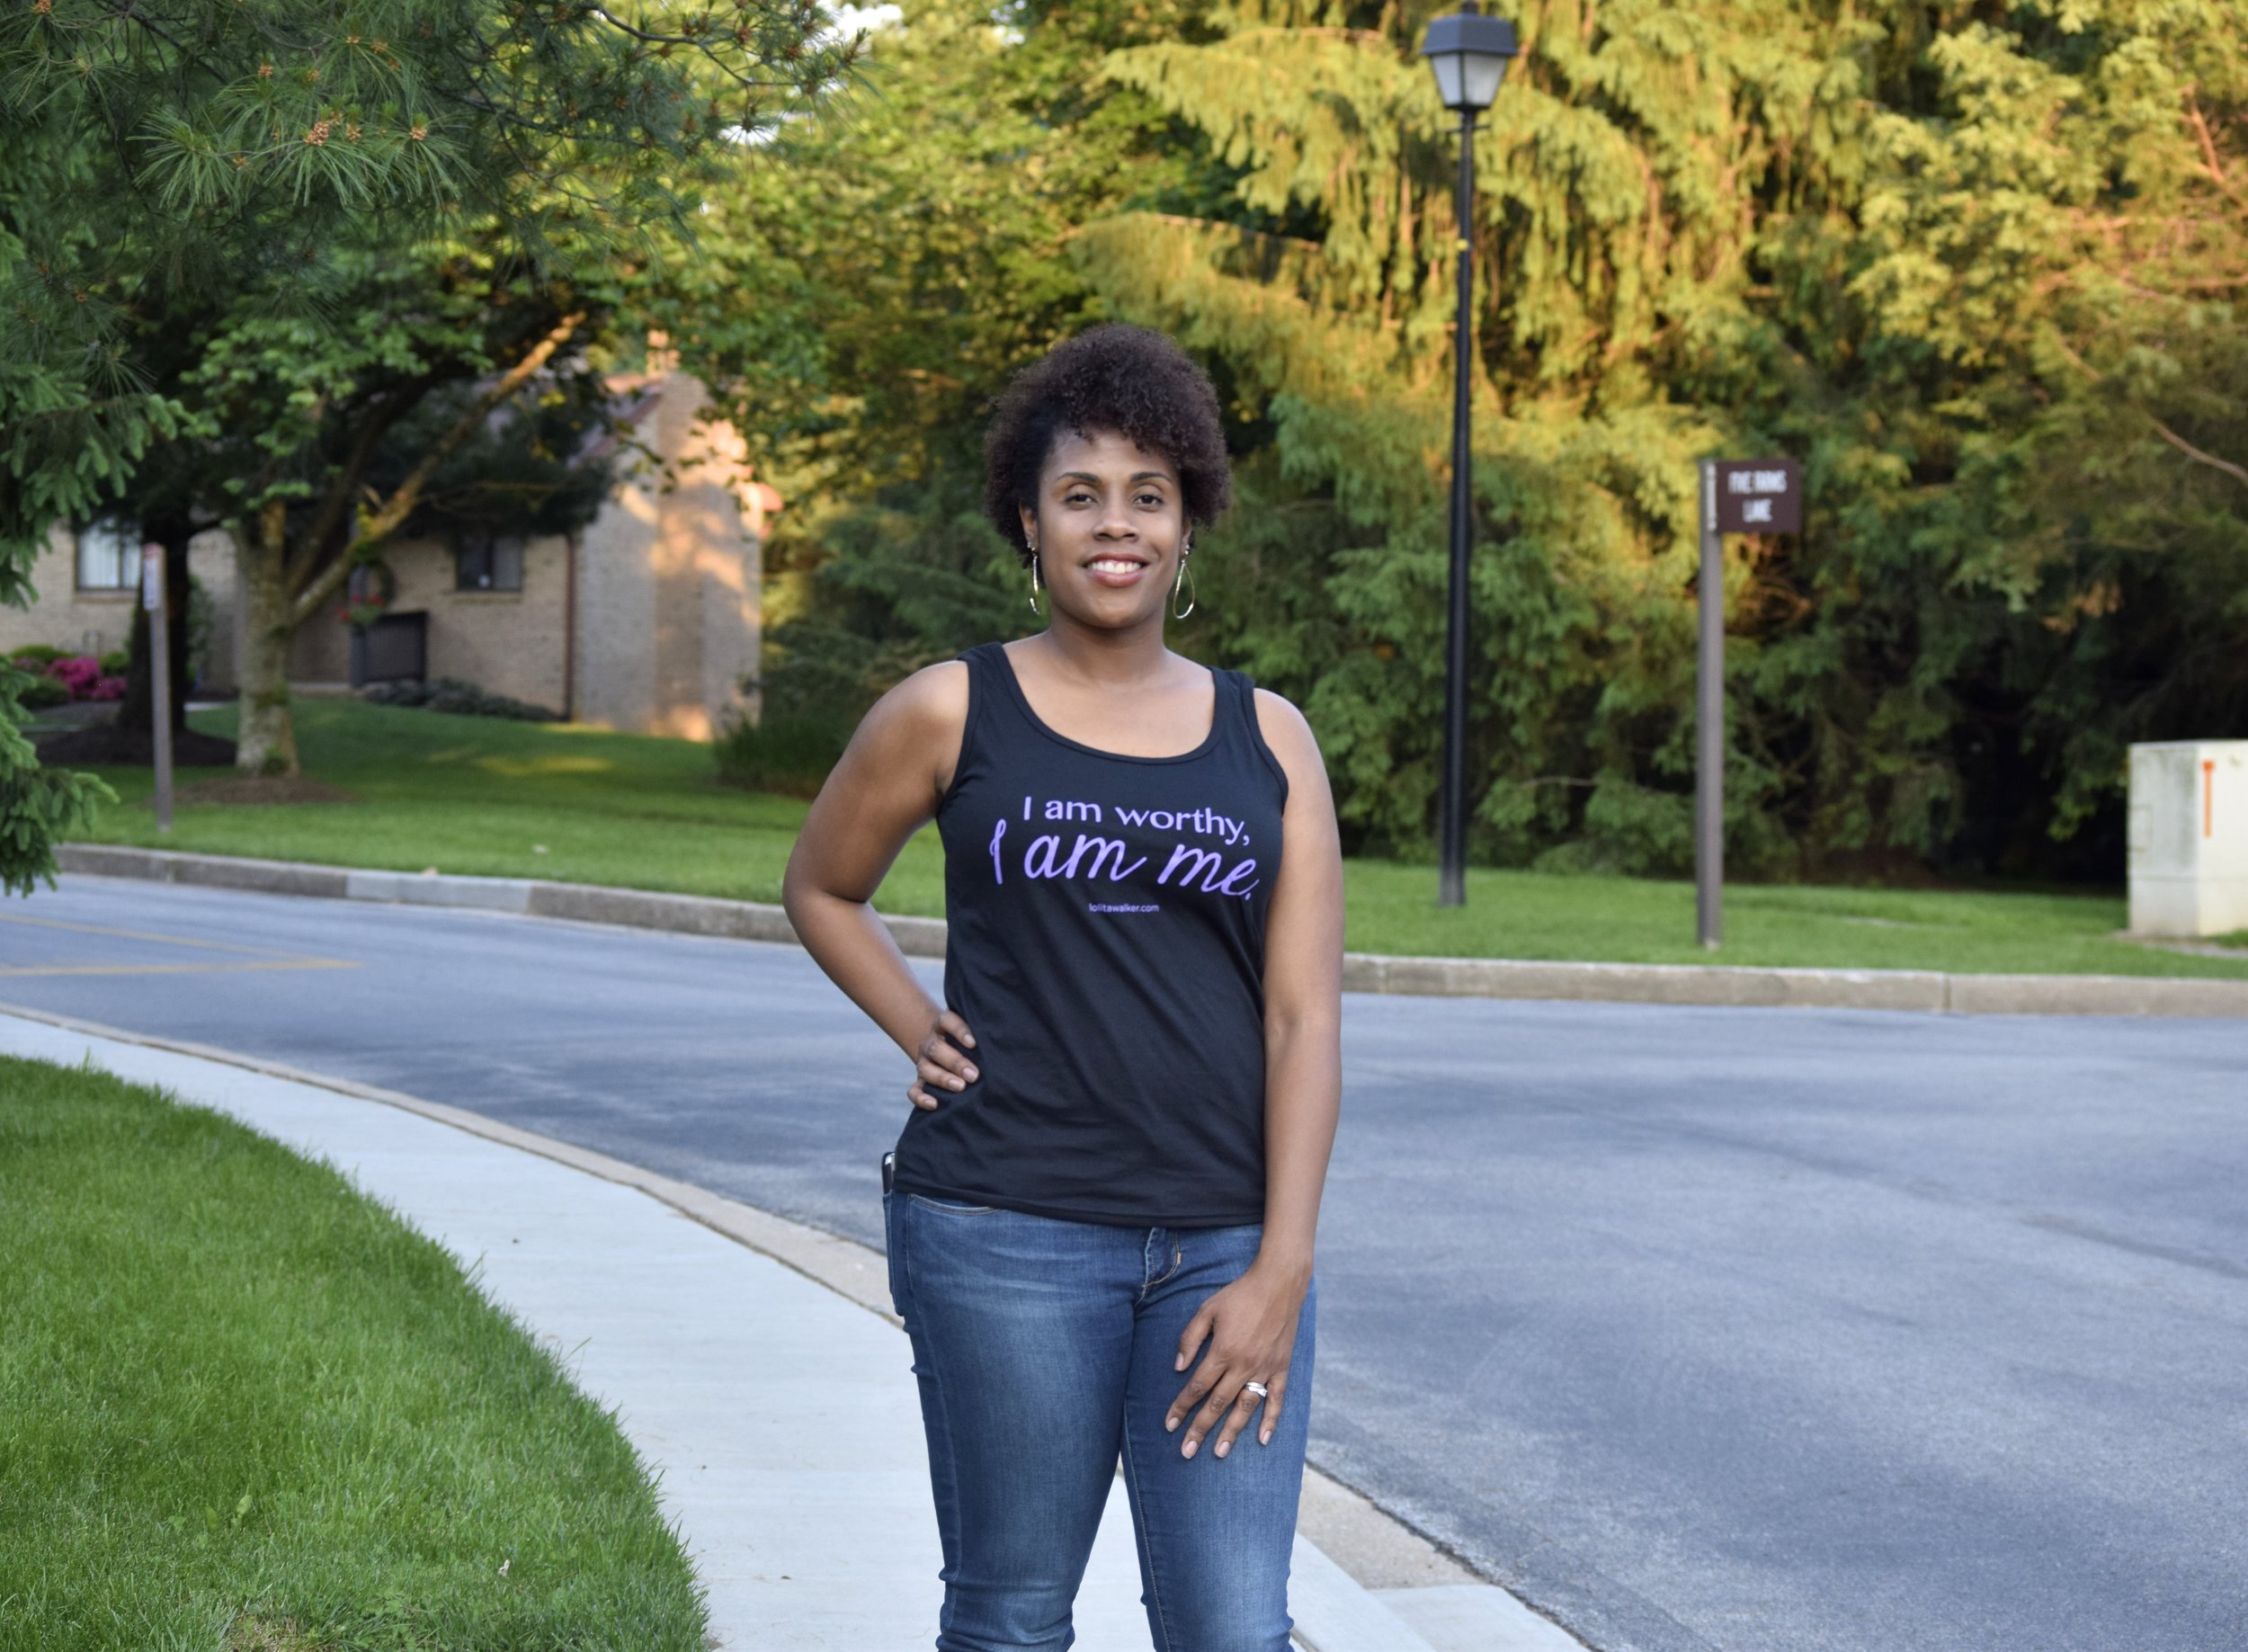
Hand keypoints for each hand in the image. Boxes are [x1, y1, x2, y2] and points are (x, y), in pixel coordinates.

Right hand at [906, 1008, 977, 1110]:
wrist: (951, 1052)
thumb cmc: (973, 1045)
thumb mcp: (977, 1037)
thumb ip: (985, 1038)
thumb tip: (1008, 1046)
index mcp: (943, 1027)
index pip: (946, 1021)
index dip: (958, 1030)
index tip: (974, 1043)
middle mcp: (931, 1043)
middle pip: (936, 1048)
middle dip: (955, 1062)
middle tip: (973, 1074)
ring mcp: (924, 1063)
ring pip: (925, 1068)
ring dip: (943, 1078)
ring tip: (961, 1087)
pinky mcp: (920, 1082)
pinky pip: (914, 1090)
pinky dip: (922, 1098)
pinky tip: (935, 1104)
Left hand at [1165, 1258, 1307, 1458]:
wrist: (1279, 1283)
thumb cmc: (1239, 1295)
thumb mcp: (1208, 1309)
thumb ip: (1190, 1338)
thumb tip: (1178, 1367)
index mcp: (1223, 1351)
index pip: (1197, 1387)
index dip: (1181, 1407)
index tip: (1169, 1425)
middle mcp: (1244, 1365)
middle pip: (1218, 1404)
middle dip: (1200, 1429)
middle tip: (1187, 1452)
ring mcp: (1265, 1369)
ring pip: (1245, 1408)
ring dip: (1231, 1432)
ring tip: (1219, 1452)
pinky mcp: (1281, 1367)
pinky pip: (1276, 1399)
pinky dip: (1271, 1420)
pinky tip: (1263, 1440)